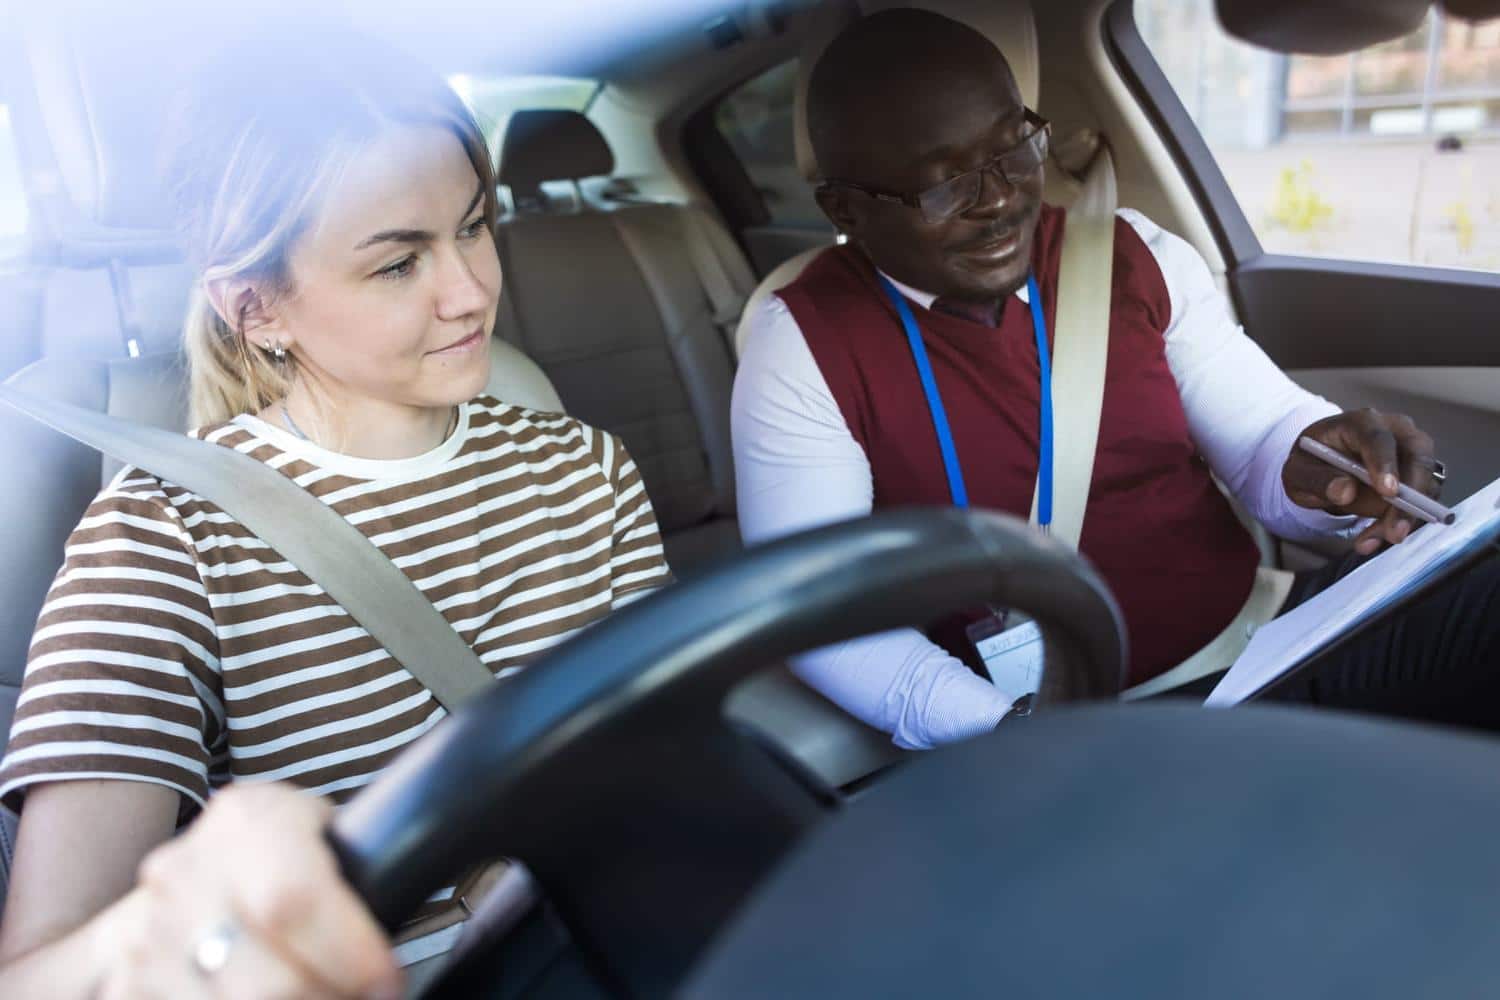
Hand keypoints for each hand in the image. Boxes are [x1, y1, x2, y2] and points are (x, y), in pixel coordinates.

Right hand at [96, 783, 400, 998]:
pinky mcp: (126, 983)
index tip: (385, 983)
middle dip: (325, 999)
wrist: (192, 880)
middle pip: (265, 977)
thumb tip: (402, 930)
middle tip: (356, 998)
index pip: (295, 899)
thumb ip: (355, 870)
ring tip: (321, 997)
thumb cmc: (285, 858)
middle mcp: (187, 871)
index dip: (348, 954)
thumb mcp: (324, 838)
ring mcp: (147, 932)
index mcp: (249, 820)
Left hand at [1283, 409, 1440, 555]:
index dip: (1385, 464)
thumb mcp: (1298, 471)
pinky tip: (1372, 538)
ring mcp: (1410, 453)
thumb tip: (1345, 491)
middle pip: (1417, 457)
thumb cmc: (1312, 461)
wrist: (1321, 466)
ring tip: (1370, 540)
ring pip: (1425, 484)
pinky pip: (1422, 502)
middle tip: (1395, 530)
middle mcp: (1394, 431)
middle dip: (1411, 497)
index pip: (1378, 438)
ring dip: (1405, 517)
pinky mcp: (1417, 476)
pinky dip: (1402, 523)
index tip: (1388, 492)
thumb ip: (1317, 479)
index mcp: (1360, 422)